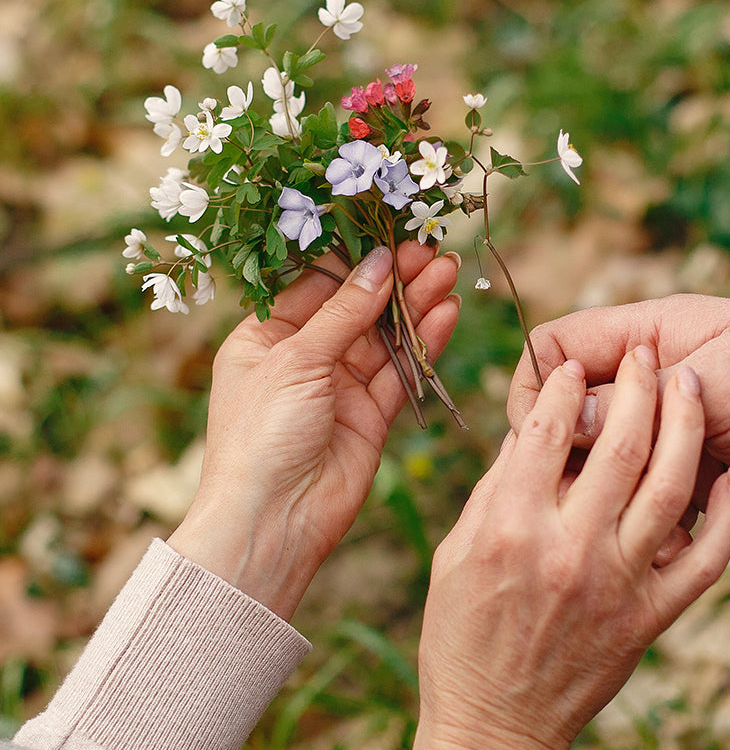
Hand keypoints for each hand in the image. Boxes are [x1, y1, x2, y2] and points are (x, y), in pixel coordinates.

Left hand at [168, 242, 459, 618]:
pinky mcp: (370, 416)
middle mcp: (302, 358)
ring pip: (384, 336)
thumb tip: (380, 263)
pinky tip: (447, 314)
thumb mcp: (295, 361)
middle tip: (432, 247)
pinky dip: (425, 344)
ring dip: (416, 305)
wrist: (274, 520)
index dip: (353, 257)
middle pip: (355, 306)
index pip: (313, 284)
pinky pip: (401, 372)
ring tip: (448, 270)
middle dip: (394, 278)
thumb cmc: (261, 435)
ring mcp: (338, 387)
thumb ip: (344, 313)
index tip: (390, 229)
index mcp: (264, 337)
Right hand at [406, 347, 729, 749]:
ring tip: (690, 385)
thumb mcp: (456, 555)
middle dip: (636, 384)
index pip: (543, 430)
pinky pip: (705, 559)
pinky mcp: (650, 617)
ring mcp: (617, 584)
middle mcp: (567, 549)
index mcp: (510, 528)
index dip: (560, 382)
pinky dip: (726, 516)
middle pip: (616, 444)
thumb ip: (497, 489)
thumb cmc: (459, 638)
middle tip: (647, 352)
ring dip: (686, 428)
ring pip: (668, 488)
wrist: (498, 730)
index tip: (571, 359)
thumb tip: (532, 427)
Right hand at [507, 295, 729, 531]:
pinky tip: (674, 537)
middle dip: (569, 452)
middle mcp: (658, 382)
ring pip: (605, 460)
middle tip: (586, 492)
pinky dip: (648, 520)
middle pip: (575, 409)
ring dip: (609, 494)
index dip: (539, 387)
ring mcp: (676, 432)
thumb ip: (641, 403)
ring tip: (629, 521)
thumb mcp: (726, 389)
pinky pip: (645, 498)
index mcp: (657, 336)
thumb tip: (567, 420)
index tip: (542, 438)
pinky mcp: (697, 477)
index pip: (559, 345)